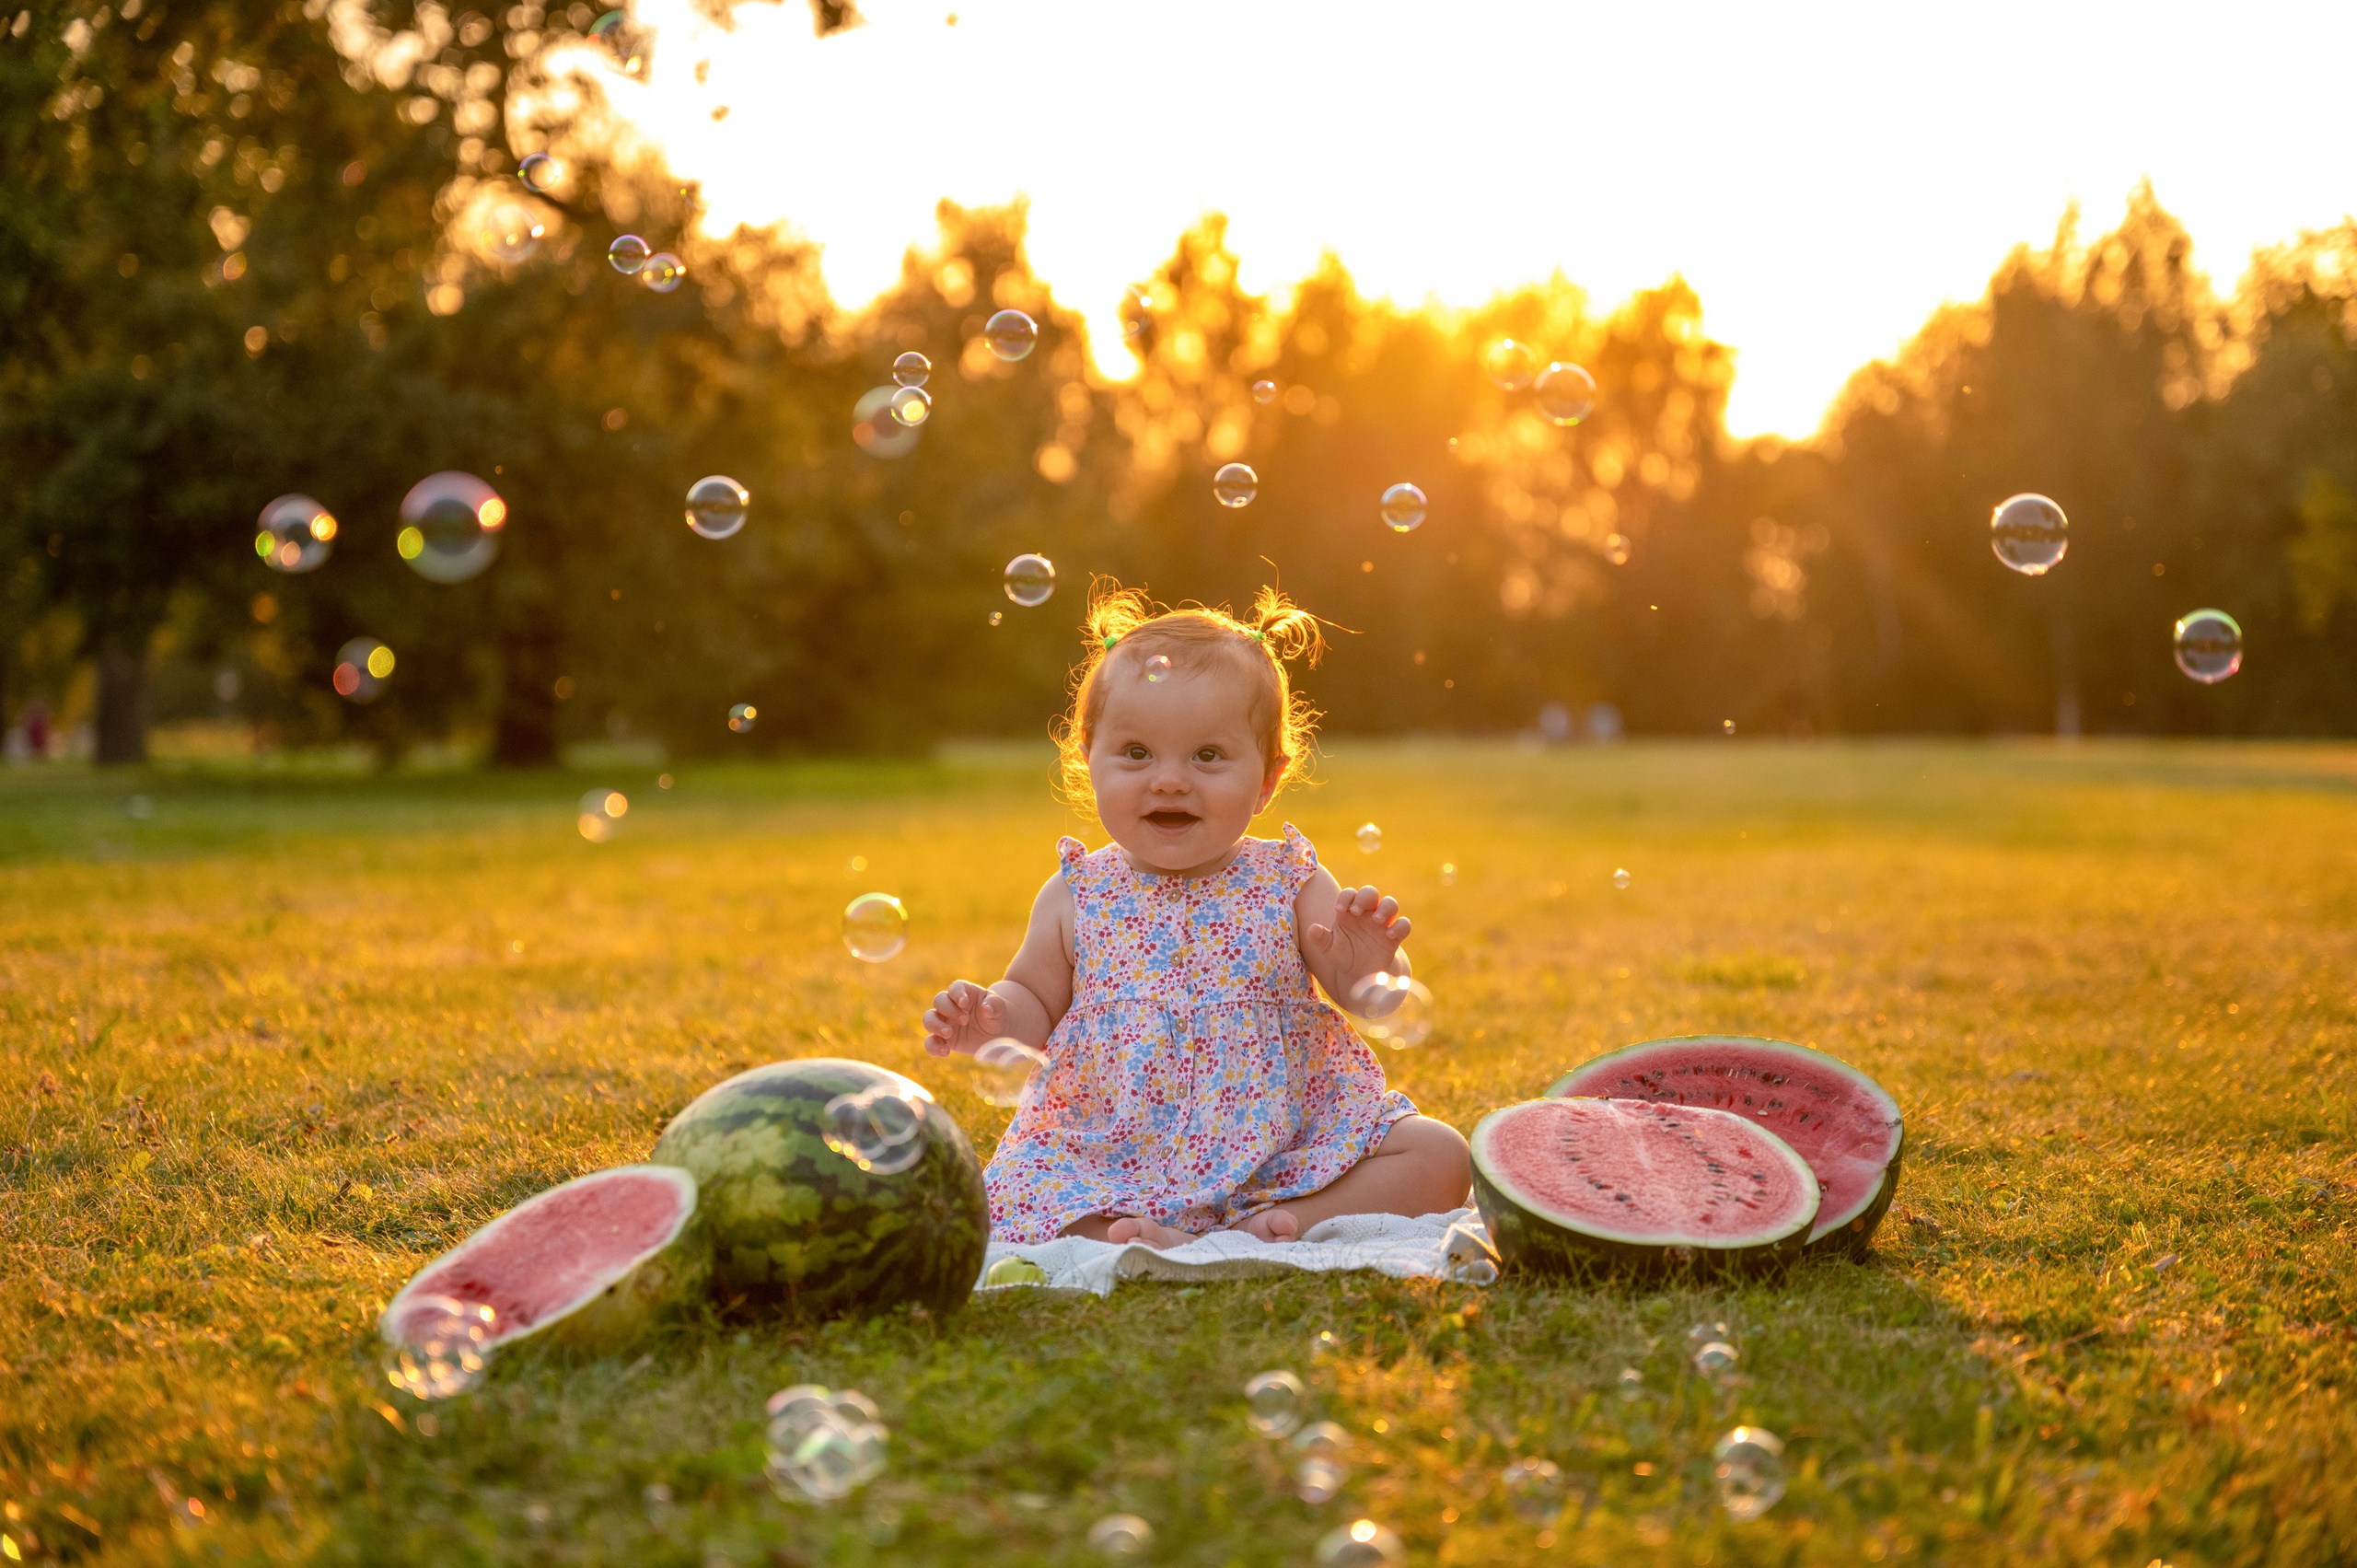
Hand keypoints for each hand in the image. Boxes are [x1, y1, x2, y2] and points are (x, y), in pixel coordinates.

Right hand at [921, 980, 1008, 1057]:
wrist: (997, 1033)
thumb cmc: (997, 1015)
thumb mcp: (1000, 1009)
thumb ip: (995, 1005)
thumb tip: (986, 1008)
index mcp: (965, 993)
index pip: (955, 988)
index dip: (957, 993)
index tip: (964, 1003)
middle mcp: (951, 1005)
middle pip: (939, 1001)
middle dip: (948, 1010)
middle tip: (965, 1020)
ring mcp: (945, 1022)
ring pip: (929, 1019)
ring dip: (935, 1025)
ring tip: (949, 1033)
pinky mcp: (943, 1039)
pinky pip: (931, 1042)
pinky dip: (933, 1047)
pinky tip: (945, 1051)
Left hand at [1305, 884, 1410, 999]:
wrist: (1359, 975)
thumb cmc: (1344, 956)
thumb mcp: (1329, 949)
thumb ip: (1320, 939)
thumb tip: (1312, 929)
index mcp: (1349, 913)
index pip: (1350, 894)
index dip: (1346, 897)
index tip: (1339, 910)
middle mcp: (1367, 914)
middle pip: (1371, 893)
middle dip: (1365, 897)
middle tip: (1356, 911)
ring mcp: (1382, 924)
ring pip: (1390, 903)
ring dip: (1385, 908)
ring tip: (1377, 920)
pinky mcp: (1394, 937)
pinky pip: (1404, 925)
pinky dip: (1399, 927)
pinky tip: (1389, 935)